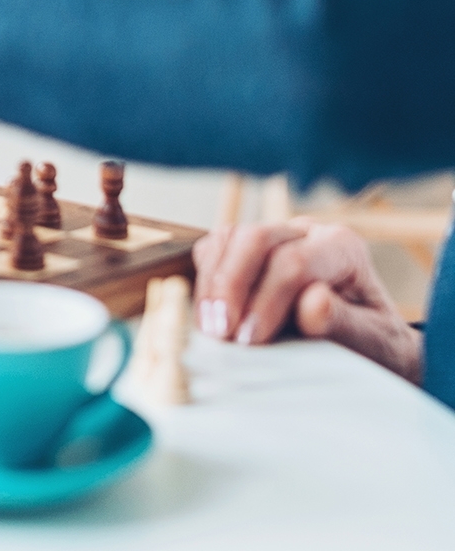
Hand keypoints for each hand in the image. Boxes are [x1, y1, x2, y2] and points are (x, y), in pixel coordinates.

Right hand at [192, 218, 423, 384]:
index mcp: (342, 247)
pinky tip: (208, 316)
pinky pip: (215, 248)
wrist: (367, 346)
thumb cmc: (372, 345)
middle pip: (257, 238)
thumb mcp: (372, 343)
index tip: (251, 340)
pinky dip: (205, 279)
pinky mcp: (248, 251)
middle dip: (232, 284)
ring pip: (229, 237)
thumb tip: (313, 302)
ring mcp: (274, 236)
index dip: (267, 300)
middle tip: (221, 332)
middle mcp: (306, 231)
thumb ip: (344, 324)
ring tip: (210, 327)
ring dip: (213, 282)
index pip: (294, 261)